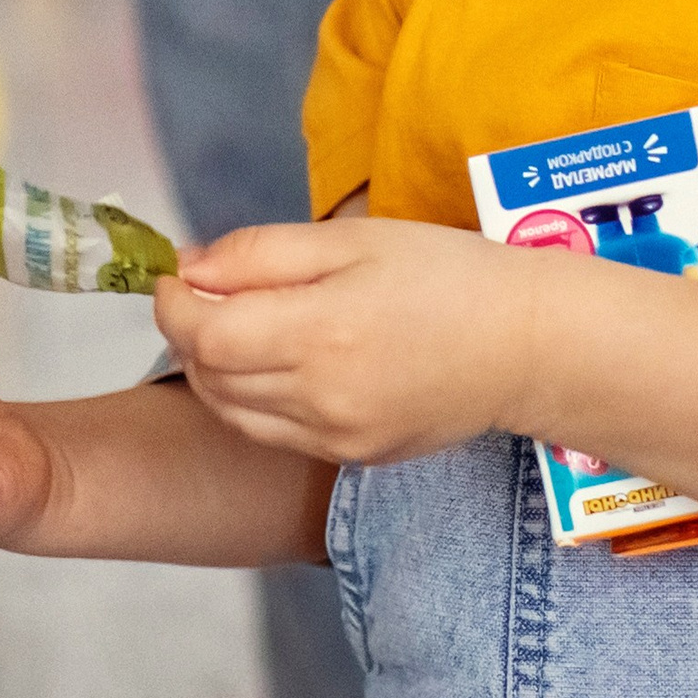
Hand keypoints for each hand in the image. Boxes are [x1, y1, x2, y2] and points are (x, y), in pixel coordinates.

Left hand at [154, 219, 540, 465]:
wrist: (524, 344)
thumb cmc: (444, 273)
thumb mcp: (354, 238)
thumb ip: (263, 252)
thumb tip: (189, 266)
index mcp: (320, 330)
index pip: (205, 334)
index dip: (173, 304)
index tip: (174, 276)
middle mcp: (320, 396)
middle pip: (211, 376)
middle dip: (190, 333)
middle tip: (206, 294)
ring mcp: (335, 437)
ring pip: (233, 414)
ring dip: (214, 371)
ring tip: (236, 328)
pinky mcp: (353, 459)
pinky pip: (274, 435)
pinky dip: (252, 402)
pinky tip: (277, 366)